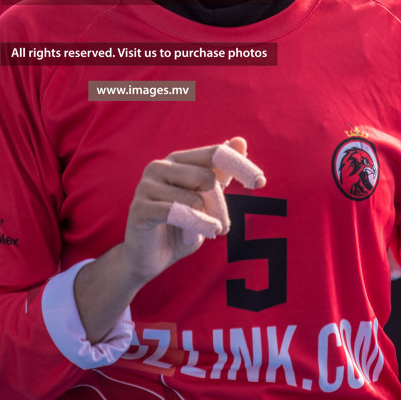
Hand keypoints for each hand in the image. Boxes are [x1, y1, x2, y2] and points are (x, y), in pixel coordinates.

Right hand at [118, 137, 265, 285]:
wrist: (150, 259)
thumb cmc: (181, 226)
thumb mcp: (206, 199)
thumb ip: (221, 173)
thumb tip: (240, 141)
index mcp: (177, 160)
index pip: (214, 153)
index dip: (240, 166)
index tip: (260, 182)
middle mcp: (159, 166)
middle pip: (206, 177)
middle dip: (220, 205)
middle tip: (223, 226)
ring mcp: (146, 186)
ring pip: (193, 197)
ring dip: (208, 220)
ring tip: (210, 231)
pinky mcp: (140, 208)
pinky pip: (175, 211)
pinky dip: (196, 224)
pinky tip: (203, 234)